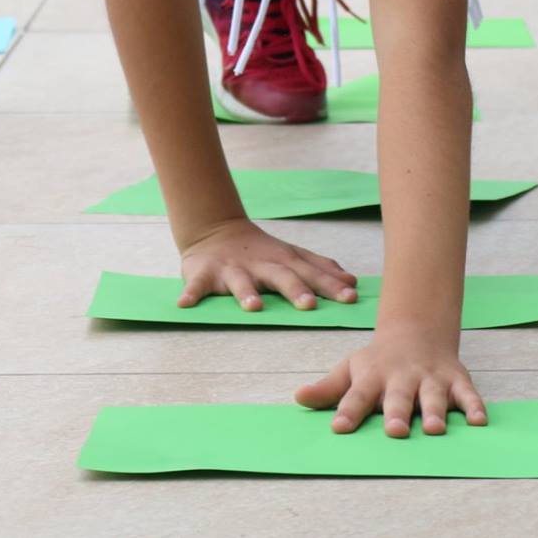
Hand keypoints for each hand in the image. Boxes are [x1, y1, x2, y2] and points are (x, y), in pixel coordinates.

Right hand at [178, 217, 357, 310]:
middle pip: (282, 277)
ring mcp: (232, 269)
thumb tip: (353, 282)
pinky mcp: (204, 274)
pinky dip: (190, 294)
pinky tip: (184, 304)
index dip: (331, 285)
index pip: (312, 274)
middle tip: (309, 305)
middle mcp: (261, 265)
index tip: (351, 297)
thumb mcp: (292, 255)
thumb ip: (320, 268)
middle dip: (296, 290)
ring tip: (254, 308)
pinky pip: (196, 286)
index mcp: (284, 262)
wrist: (216, 230)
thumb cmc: (261, 251)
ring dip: (246, 294)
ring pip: (241, 282)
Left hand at [295, 325, 487, 437]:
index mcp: (373, 376)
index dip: (348, 411)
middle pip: (398, 397)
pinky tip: (479, 422)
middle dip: (398, 413)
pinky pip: (467, 394)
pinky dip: (474, 406)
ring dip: (434, 412)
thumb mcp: (351, 368)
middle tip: (395, 430)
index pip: (357, 395)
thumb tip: (297, 398)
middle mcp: (402, 377)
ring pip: (433, 397)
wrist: (416, 330)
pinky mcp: (455, 380)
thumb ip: (328, 388)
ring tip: (435, 429)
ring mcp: (430, 378)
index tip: (339, 428)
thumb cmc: (378, 361)